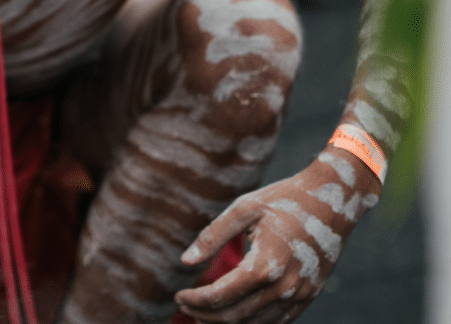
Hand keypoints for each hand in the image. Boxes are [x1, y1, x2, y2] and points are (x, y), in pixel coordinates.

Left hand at [174, 146, 380, 322]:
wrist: (334, 199)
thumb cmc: (284, 199)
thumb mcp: (243, 209)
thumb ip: (212, 236)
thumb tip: (185, 260)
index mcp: (265, 264)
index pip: (221, 296)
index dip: (196, 300)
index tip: (178, 295)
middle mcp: (285, 287)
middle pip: (236, 316)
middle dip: (205, 315)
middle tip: (184, 306)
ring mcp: (300, 294)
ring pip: (256, 323)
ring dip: (226, 323)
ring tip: (203, 314)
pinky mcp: (310, 295)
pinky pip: (278, 321)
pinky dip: (253, 323)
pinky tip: (234, 314)